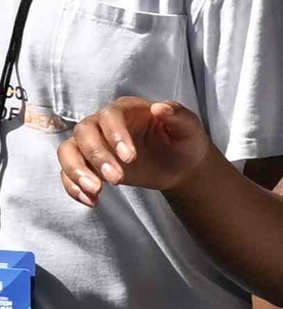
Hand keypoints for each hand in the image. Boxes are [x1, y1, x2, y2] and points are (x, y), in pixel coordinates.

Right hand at [56, 97, 212, 204]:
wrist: (180, 164)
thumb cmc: (184, 140)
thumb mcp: (189, 128)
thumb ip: (178, 116)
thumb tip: (160, 107)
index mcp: (127, 109)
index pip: (110, 115)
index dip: (115, 135)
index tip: (130, 158)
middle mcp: (104, 123)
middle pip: (84, 132)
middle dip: (97, 157)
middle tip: (118, 179)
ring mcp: (93, 143)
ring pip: (67, 150)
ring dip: (76, 171)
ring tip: (96, 190)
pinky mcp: (87, 164)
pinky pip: (67, 173)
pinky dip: (73, 187)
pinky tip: (92, 200)